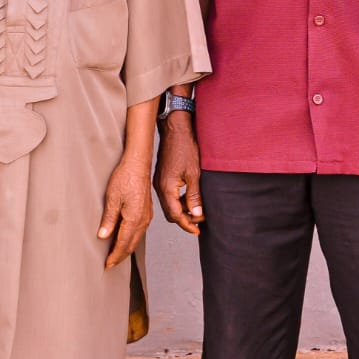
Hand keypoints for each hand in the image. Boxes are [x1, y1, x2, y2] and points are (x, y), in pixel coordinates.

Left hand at [98, 154, 152, 268]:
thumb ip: (109, 220)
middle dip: (120, 256)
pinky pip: (140, 231)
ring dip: (126, 249)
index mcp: (134, 219)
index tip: (107, 265)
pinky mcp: (147, 212)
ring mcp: (147, 216)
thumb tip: (103, 236)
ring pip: (136, 239)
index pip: (123, 244)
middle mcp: (143, 220)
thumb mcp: (112, 199)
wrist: (138, 164)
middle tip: (110, 264)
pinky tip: (125, 238)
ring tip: (115, 254)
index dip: (114, 256)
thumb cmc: (125, 177)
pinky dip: (131, 239)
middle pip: (131, 245)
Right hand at [153, 114, 203, 234]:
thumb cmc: (184, 147)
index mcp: (166, 188)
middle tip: (199, 222)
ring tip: (197, 210)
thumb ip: (194, 196)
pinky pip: (169, 196)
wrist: (175, 129)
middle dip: (185, 220)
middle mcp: (160, 187)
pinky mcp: (162, 178)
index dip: (187, 225)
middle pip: (171, 213)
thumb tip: (196, 215)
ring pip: (170, 205)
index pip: (176, 215)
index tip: (197, 230)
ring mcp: (159, 182)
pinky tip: (189, 198)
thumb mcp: (194, 173)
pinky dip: (179, 201)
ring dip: (182, 210)